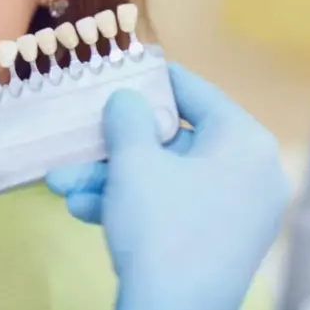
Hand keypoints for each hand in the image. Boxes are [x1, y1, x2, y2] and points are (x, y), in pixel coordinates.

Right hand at [45, 64, 289, 309]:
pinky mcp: (216, 242)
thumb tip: (127, 98)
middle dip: (112, 146)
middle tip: (76, 140)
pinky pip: (170, 206)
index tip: (122, 67)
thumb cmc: (159, 224)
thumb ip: (127, 117)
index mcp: (243, 142)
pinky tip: (81, 210)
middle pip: (170, 141)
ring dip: (108, 178)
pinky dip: (128, 205)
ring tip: (60, 184)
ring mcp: (235, 211)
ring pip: (162, 177)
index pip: (196, 92)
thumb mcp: (133, 161)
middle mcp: (249, 173)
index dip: (152, 79)